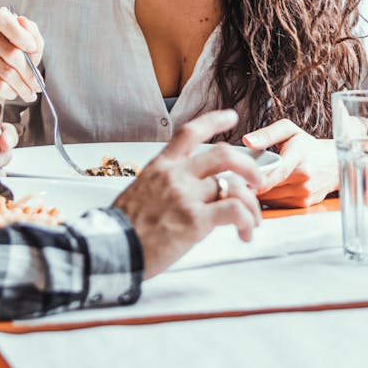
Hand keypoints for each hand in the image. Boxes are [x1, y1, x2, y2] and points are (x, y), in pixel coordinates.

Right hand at [0, 7, 44, 106]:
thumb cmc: (13, 56)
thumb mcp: (30, 45)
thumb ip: (33, 35)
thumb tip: (25, 23)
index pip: (4, 20)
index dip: (20, 35)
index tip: (32, 48)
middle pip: (10, 53)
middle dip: (29, 73)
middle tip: (37, 85)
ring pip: (5, 71)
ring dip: (21, 86)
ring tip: (29, 92)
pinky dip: (9, 91)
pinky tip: (14, 92)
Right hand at [115, 110, 263, 278]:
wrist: (110, 249)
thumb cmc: (122, 229)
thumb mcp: (139, 193)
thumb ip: (164, 187)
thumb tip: (184, 194)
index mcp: (161, 167)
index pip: (190, 133)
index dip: (214, 121)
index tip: (231, 117)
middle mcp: (176, 176)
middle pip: (223, 154)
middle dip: (248, 165)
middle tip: (257, 180)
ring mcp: (186, 196)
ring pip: (234, 185)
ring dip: (252, 204)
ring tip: (253, 221)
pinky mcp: (195, 220)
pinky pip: (234, 211)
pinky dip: (247, 220)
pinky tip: (244, 232)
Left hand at [242, 119, 336, 207]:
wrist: (334, 163)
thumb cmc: (308, 146)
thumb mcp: (289, 131)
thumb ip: (267, 134)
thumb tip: (247, 141)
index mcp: (300, 155)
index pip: (277, 172)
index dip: (258, 179)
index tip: (240, 181)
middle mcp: (305, 176)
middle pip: (270, 187)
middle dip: (253, 185)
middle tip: (239, 179)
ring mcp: (305, 192)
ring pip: (272, 198)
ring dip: (261, 193)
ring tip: (253, 183)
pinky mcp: (305, 204)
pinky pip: (279, 204)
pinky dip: (271, 198)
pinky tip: (269, 189)